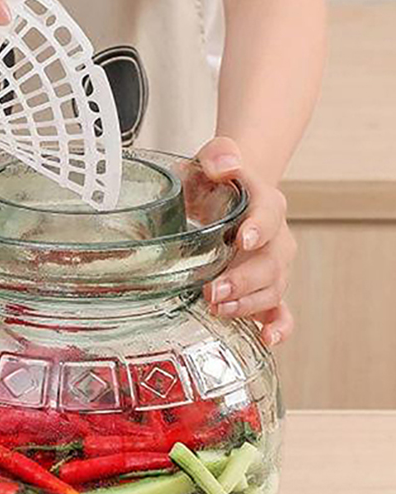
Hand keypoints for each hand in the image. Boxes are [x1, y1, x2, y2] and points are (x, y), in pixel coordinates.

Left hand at [197, 137, 295, 346]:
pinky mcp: (267, 288)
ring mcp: (274, 265)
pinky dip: (278, 327)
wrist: (230, 193)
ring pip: (273, 288)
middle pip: (271, 261)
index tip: (243, 240)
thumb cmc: (217, 180)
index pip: (269, 213)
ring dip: (248, 303)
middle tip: (213, 290)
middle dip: (243, 279)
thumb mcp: (211, 159)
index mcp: (265, 202)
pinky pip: (281, 311)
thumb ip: (218, 154)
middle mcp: (277, 237)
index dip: (258, 227)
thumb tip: (225, 164)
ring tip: (219, 308)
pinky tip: (266, 339)